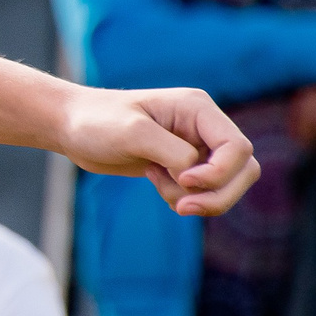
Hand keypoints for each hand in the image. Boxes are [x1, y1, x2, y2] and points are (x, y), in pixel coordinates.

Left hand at [57, 85, 259, 216]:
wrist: (71, 128)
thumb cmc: (97, 122)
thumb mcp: (133, 133)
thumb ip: (173, 153)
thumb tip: (196, 176)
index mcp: (198, 108)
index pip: (238, 147)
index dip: (219, 172)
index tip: (183, 180)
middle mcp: (204, 127)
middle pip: (243, 171)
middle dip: (217, 195)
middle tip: (181, 207)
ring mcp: (196, 147)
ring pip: (225, 186)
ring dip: (197, 199)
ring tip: (160, 187)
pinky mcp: (184, 167)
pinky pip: (204, 194)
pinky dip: (184, 199)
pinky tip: (156, 182)